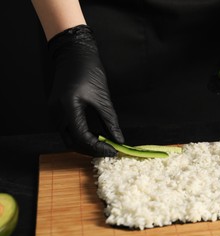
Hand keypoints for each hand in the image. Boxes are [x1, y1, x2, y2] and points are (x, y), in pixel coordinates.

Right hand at [47, 25, 123, 156]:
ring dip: (85, 144)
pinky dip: (79, 136)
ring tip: (103, 144)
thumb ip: (110, 121)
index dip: (99, 148)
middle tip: (109, 150)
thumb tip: (119, 139)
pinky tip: (93, 135)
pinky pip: (66, 130)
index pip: (82, 138)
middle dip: (91, 149)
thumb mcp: (103, 97)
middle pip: (72, 142)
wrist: (73, 53)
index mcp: (68, 107)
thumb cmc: (89, 70)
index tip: (113, 150)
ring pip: (68, 138)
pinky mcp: (55, 110)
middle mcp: (56, 112)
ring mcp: (53, 112)